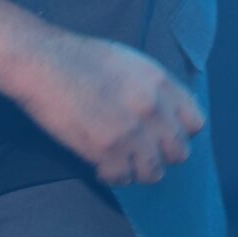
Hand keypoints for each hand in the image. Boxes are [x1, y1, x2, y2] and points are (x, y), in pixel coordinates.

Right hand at [7, 29, 204, 186]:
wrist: (42, 62)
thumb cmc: (79, 58)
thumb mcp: (128, 62)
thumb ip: (152, 88)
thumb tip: (164, 113)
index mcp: (160, 82)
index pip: (195, 123)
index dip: (179, 132)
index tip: (161, 134)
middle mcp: (153, 108)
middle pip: (179, 153)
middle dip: (159, 154)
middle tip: (138, 151)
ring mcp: (132, 131)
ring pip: (154, 173)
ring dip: (136, 169)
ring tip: (119, 160)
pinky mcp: (107, 150)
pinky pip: (122, 179)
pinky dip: (111, 175)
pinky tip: (99, 164)